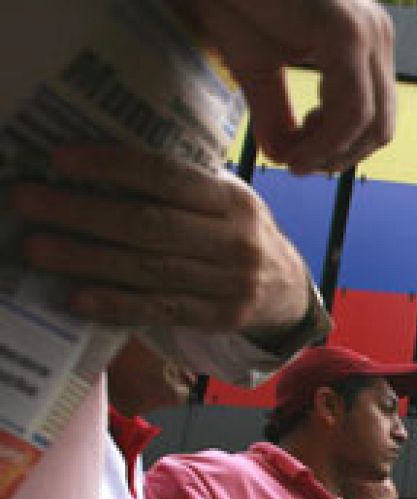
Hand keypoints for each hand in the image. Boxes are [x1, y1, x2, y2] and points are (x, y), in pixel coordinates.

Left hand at [15, 147, 311, 333]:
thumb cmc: (236, 232)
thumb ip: (180, 186)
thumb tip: (97, 163)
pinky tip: (77, 298)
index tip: (61, 159)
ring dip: (87, 259)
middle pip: (150, 225)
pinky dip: (116, 304)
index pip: (168, 177)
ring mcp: (230, 284)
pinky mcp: (218, 318)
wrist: (286, 289)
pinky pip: (159, 310)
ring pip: (149, 270)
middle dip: (82, 213)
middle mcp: (236, 242)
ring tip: (37, 249)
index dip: (113, 167)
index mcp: (233, 201)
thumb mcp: (225, 200)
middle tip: (27, 202)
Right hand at [171, 0, 396, 173]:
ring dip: (331, 154)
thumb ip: (278, 114)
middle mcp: (374, 33)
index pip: (375, 115)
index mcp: (363, 40)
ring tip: (291, 160)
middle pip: (381, 125)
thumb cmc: (227, 2)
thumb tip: (288, 161)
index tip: (299, 161)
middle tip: (296, 166)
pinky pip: (352, 110)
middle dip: (340, 157)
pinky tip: (294, 152)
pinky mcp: (346, 33)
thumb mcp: (258, 69)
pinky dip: (326, 142)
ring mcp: (366, 30)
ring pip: (371, 123)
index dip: (342, 151)